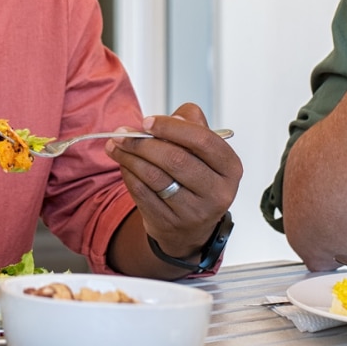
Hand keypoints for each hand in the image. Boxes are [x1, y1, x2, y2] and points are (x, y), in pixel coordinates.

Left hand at [108, 103, 242, 262]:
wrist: (190, 227)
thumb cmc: (196, 177)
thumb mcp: (203, 151)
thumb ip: (192, 125)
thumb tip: (173, 118)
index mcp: (230, 168)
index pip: (202, 140)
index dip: (171, 127)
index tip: (147, 121)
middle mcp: (217, 192)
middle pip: (176, 159)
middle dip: (143, 143)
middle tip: (122, 134)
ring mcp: (194, 212)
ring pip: (155, 177)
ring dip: (130, 157)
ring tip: (116, 145)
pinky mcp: (170, 224)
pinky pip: (142, 193)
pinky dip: (128, 175)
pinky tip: (123, 164)